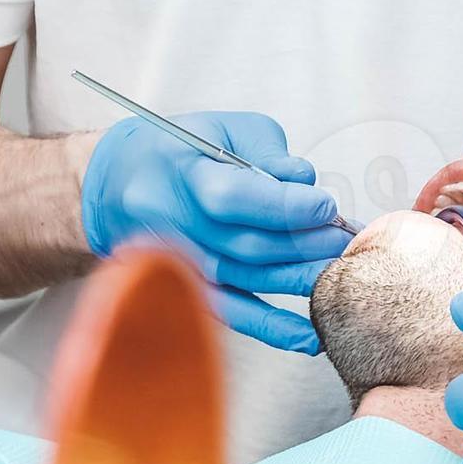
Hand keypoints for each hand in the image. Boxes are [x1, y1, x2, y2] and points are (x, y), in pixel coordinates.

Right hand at [80, 110, 352, 353]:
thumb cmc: (177, 151)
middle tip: (347, 239)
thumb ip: (269, 154)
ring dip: (302, 279)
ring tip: (342, 269)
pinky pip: (233, 315)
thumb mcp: (224, 128)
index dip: (285, 206)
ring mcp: (178, 265)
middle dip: (308, 243)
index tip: (325, 205)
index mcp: (178, 175)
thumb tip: (307, 187)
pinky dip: (274, 330)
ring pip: (247, 280)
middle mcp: (173, 226)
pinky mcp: (186, 292)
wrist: (115, 185)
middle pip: (247, 245)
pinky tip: (311, 336)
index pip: (231, 198)